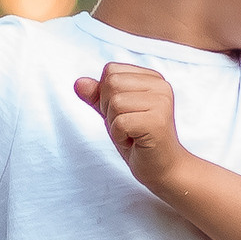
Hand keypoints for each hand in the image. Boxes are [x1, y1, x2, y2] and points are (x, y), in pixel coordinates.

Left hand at [75, 63, 186, 189]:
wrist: (162, 168)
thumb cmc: (139, 140)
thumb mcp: (113, 113)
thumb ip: (97, 96)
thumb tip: (78, 83)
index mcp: (152, 78)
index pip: (111, 71)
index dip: (106, 94)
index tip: (125, 113)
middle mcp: (161, 86)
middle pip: (111, 83)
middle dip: (109, 109)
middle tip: (128, 126)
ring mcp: (162, 103)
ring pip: (115, 102)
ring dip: (115, 124)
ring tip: (132, 134)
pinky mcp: (157, 121)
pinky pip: (120, 122)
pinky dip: (120, 136)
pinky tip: (135, 142)